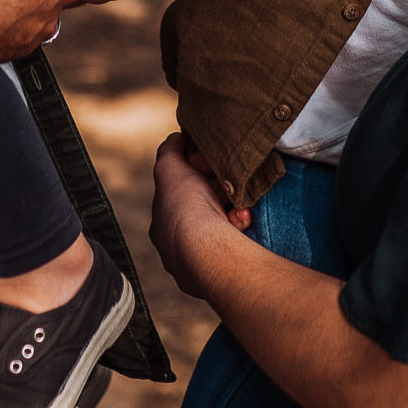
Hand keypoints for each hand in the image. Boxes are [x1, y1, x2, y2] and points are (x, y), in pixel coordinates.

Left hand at [149, 133, 250, 300]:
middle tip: (230, 184)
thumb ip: (171, 151)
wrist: (209, 253)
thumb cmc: (185, 210)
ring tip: (240, 204)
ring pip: (224, 222)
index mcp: (164, 225)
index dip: (196, 175)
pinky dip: (242, 223)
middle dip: (220, 192)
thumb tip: (177, 139)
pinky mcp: (226, 268)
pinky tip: (243, 218)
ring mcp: (202, 260)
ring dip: (234, 207)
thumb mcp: (169, 168)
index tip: (210, 167)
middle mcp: (180, 246)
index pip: (180, 193)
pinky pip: (238, 237)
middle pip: (205, 207)